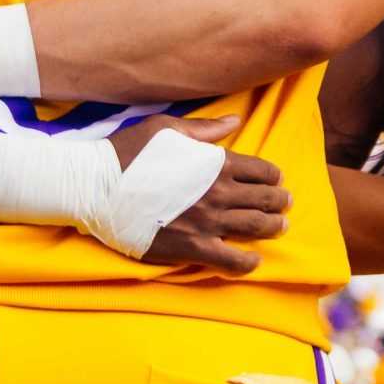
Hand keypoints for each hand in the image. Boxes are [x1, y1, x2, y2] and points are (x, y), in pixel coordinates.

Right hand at [111, 115, 290, 274]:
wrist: (98, 186)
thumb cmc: (129, 152)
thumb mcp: (165, 127)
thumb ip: (205, 128)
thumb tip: (235, 121)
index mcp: (215, 163)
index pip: (262, 170)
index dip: (273, 175)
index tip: (275, 179)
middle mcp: (217, 193)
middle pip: (265, 200)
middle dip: (280, 201)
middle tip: (284, 203)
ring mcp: (208, 222)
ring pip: (256, 228)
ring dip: (274, 227)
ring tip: (279, 226)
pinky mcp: (193, 247)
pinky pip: (232, 261)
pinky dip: (249, 262)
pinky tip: (253, 259)